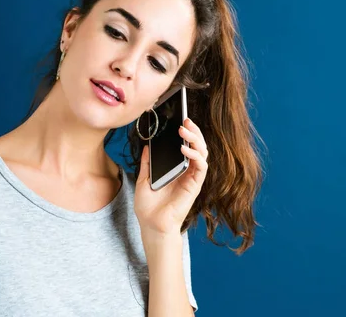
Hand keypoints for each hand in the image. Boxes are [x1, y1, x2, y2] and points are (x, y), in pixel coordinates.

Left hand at [134, 118, 208, 235]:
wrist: (151, 225)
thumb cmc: (148, 206)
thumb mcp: (143, 179)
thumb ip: (147, 163)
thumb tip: (147, 146)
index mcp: (176, 169)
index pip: (186, 146)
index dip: (186, 133)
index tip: (180, 120)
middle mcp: (186, 172)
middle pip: (197, 146)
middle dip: (194, 131)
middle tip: (185, 120)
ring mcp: (192, 178)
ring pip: (202, 153)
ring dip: (195, 140)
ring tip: (184, 130)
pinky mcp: (194, 185)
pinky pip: (201, 167)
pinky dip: (195, 156)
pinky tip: (185, 150)